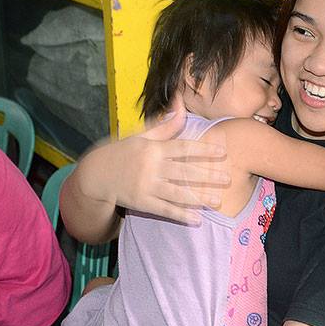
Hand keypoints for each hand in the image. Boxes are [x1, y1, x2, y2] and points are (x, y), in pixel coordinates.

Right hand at [86, 93, 228, 224]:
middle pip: (184, 172)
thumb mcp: (141, 136)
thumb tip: (181, 106)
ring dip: (198, 197)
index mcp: (153, 149)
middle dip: (207, 175)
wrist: (96, 174)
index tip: (222, 152)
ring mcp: (146, 187)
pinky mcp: (142, 203)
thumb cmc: (122, 152)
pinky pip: (164, 210)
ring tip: (218, 201)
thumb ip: (164, 126)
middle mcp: (151, 168)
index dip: (203, 149)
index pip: (183, 148)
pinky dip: (181, 215)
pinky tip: (197, 219)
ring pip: (177, 193)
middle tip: (228, 178)